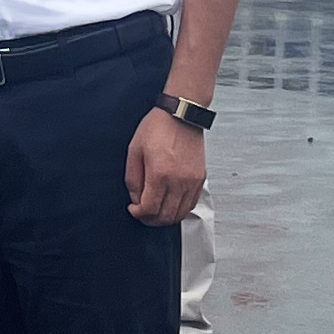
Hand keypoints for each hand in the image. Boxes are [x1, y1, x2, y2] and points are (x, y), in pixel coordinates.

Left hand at [127, 109, 205, 226]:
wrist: (181, 114)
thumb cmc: (158, 127)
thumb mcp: (135, 151)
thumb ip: (133, 179)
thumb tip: (135, 199)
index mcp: (159, 174)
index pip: (149, 209)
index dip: (138, 214)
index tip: (133, 209)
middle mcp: (179, 181)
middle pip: (166, 216)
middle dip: (151, 219)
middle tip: (143, 214)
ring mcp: (192, 181)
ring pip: (180, 214)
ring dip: (166, 217)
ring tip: (156, 210)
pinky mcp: (200, 178)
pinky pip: (191, 204)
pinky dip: (180, 209)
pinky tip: (171, 203)